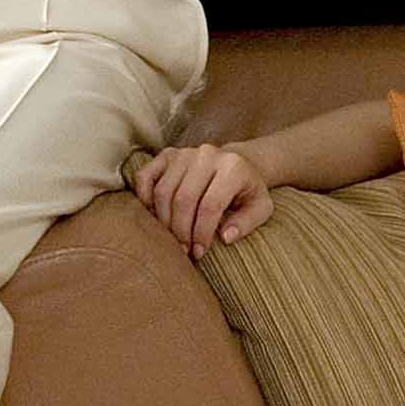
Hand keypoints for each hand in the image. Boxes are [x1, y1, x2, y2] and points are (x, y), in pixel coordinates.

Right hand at [135, 139, 274, 257]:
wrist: (238, 164)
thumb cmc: (247, 191)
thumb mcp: (260, 207)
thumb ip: (247, 222)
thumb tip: (225, 237)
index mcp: (232, 167)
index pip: (211, 205)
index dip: (202, 233)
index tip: (200, 252)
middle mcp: (206, 155)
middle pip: (184, 199)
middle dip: (181, 231)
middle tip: (184, 250)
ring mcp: (184, 153)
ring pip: (163, 191)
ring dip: (164, 221)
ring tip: (172, 239)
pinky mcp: (167, 155)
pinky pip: (145, 176)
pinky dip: (144, 198)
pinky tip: (153, 216)